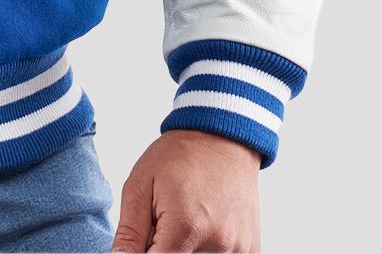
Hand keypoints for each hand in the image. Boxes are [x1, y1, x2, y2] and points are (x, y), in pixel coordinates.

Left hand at [110, 129, 261, 251]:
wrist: (221, 139)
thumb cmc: (179, 156)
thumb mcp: (141, 184)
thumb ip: (130, 231)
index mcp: (185, 227)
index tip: (144, 239)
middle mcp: (218, 244)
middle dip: (164, 247)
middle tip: (163, 220)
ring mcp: (238, 249)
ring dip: (185, 246)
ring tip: (186, 216)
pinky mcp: (250, 249)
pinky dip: (206, 246)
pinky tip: (204, 221)